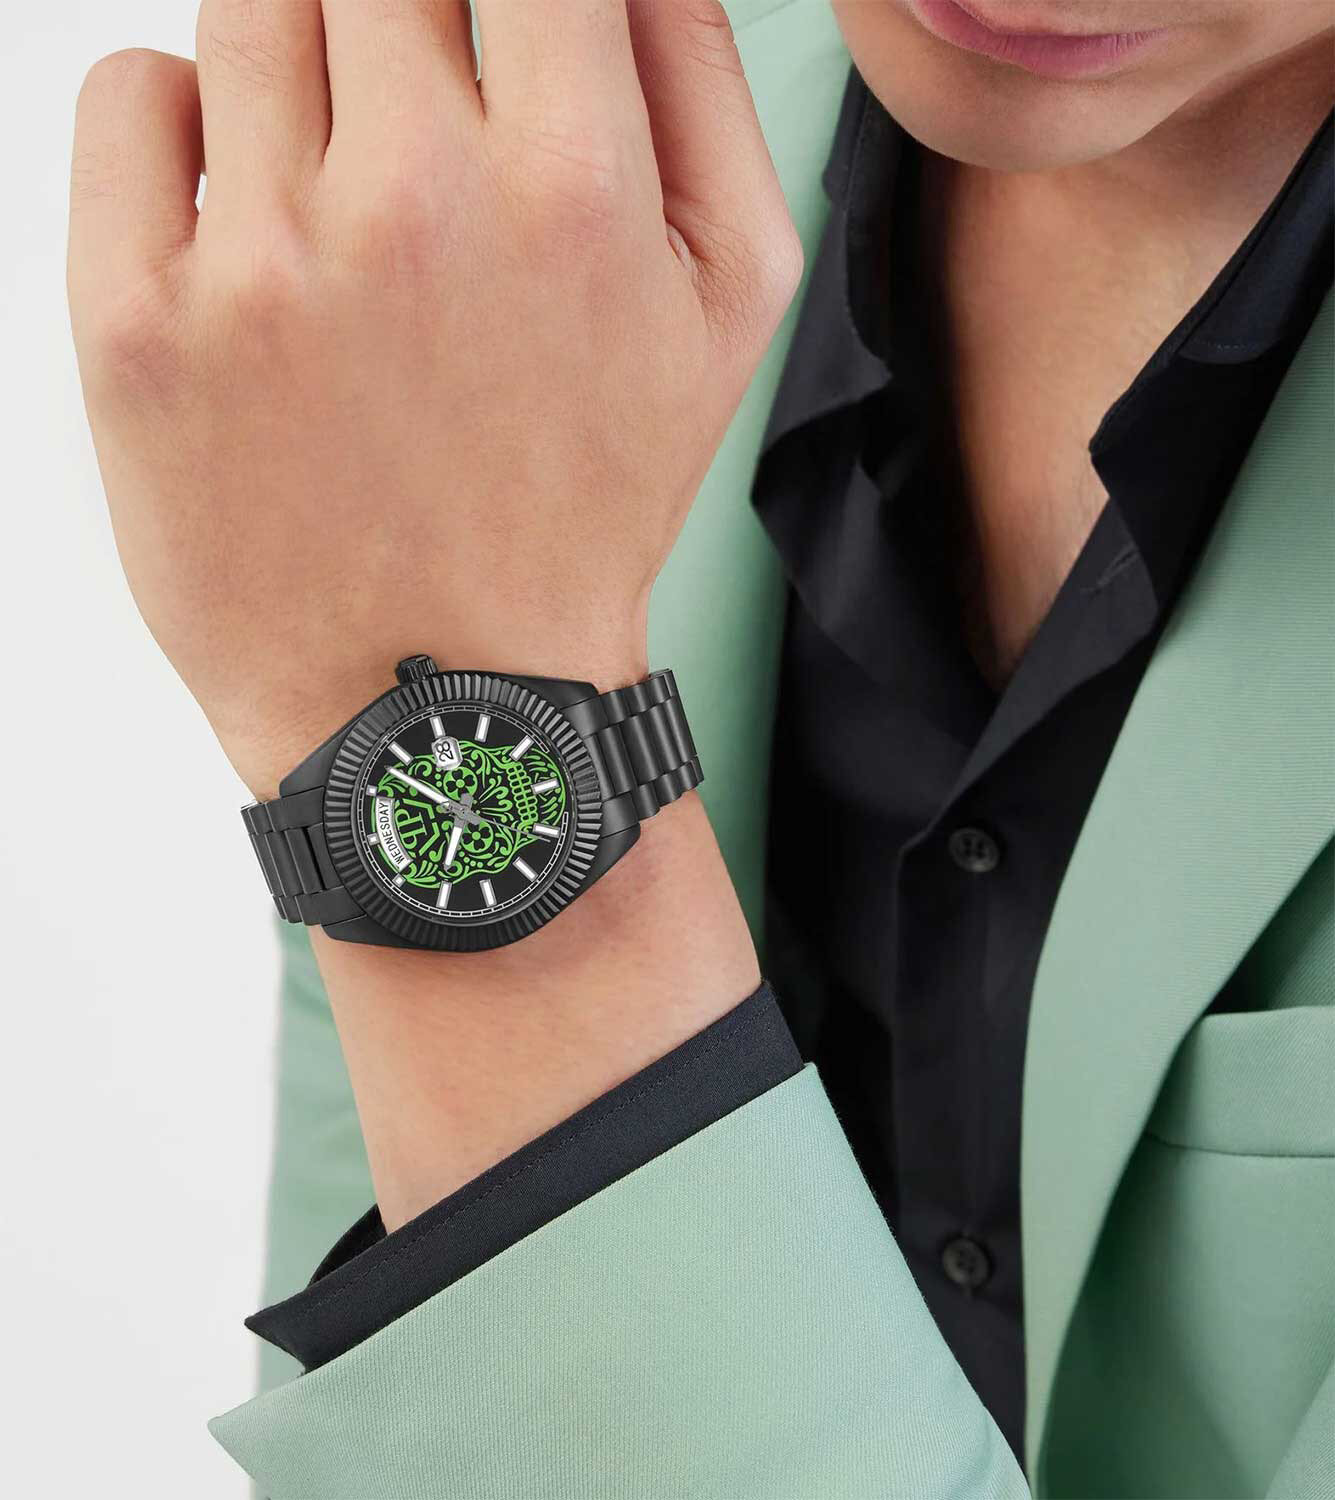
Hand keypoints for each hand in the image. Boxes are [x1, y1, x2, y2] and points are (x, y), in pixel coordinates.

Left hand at [67, 0, 800, 799]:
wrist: (447, 693)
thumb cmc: (587, 506)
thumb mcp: (728, 309)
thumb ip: (703, 84)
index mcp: (572, 188)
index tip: (499, 31)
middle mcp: (411, 203)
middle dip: (409, 26)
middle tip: (420, 123)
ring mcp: (259, 263)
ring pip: (250, 3)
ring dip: (302, 66)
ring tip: (342, 189)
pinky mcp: (136, 324)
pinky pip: (129, 95)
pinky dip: (179, 119)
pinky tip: (245, 216)